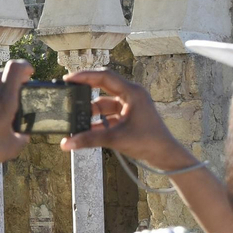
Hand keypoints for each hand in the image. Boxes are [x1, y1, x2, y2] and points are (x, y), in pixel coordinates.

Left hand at [0, 56, 32, 175]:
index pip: (15, 68)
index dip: (25, 66)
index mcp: (5, 101)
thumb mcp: (16, 144)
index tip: (29, 73)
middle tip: (18, 84)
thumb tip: (25, 132)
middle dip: (13, 74)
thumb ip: (24, 134)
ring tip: (2, 81)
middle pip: (2, 71)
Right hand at [59, 67, 194, 171]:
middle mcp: (131, 95)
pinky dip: (98, 122)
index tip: (68, 79)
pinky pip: (109, 115)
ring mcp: (130, 106)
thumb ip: (89, 139)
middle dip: (85, 94)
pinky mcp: (129, 117)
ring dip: (91, 113)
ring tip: (76, 121)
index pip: (104, 77)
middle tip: (68, 95)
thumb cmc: (149, 142)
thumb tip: (66, 143)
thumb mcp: (115, 139)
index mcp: (132, 92)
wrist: (165, 156)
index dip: (84, 76)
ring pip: (104, 104)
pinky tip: (86, 131)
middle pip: (102, 88)